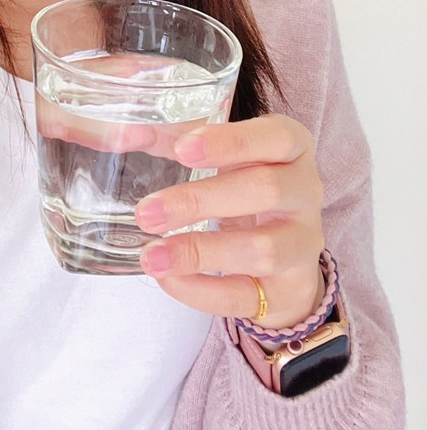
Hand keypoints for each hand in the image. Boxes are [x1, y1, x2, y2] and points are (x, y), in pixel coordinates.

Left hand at [135, 115, 325, 328]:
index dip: (231, 142)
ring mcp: (303, 244)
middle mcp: (306, 193)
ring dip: (200, 252)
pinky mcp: (289, 290)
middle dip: (199, 201)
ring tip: (151, 256)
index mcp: (292, 147)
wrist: (285, 248)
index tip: (181, 149)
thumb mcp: (219, 154)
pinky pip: (247, 296)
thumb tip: (122, 133)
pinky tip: (168, 279)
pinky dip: (203, 291)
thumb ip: (172, 138)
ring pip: (262, 250)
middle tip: (146, 212)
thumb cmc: (242, 181)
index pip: (276, 137)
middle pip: (264, 191)